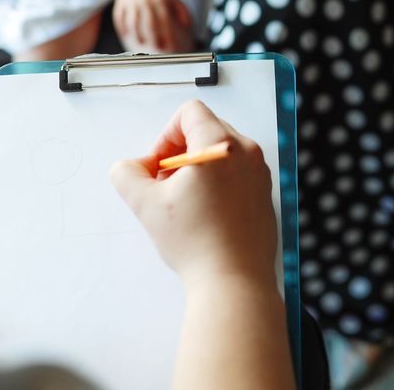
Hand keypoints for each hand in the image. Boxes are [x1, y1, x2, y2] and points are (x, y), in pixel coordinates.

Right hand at [109, 100, 276, 288]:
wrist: (234, 281)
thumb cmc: (195, 242)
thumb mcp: (146, 205)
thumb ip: (127, 175)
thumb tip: (129, 168)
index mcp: (220, 144)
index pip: (190, 113)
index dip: (165, 135)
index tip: (159, 168)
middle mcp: (247, 152)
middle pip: (206, 130)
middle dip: (179, 153)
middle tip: (166, 186)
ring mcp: (260, 174)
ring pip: (222, 153)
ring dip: (197, 168)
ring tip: (184, 203)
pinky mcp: (265, 195)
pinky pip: (237, 173)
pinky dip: (217, 183)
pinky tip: (205, 216)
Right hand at [113, 0, 191, 52]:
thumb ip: (181, 10)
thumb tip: (185, 25)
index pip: (165, 20)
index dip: (167, 34)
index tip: (170, 44)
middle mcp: (145, 0)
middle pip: (149, 24)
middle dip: (154, 39)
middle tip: (157, 48)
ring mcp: (132, 2)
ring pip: (133, 23)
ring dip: (138, 36)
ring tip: (142, 43)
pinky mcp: (120, 3)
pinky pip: (120, 18)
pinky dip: (123, 28)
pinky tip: (128, 35)